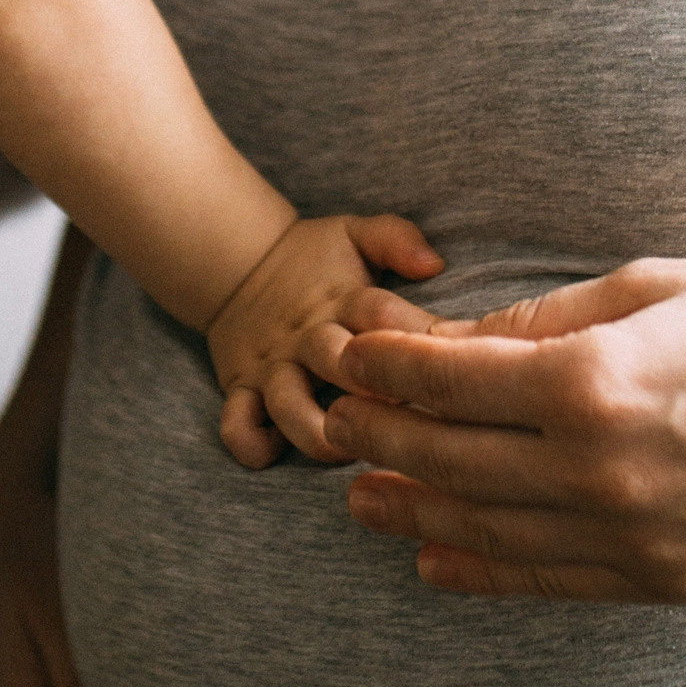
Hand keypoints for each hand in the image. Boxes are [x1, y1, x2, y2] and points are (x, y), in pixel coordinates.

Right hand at [208, 215, 443, 466]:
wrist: (235, 260)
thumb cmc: (312, 258)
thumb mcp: (352, 234)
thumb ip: (394, 238)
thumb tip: (433, 263)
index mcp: (340, 300)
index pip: (380, 313)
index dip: (415, 334)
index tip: (450, 359)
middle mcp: (306, 336)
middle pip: (335, 359)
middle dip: (368, 387)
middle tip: (404, 412)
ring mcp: (272, 365)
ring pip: (288, 404)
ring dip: (318, 429)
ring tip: (349, 447)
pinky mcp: (241, 387)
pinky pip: (237, 424)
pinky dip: (253, 444)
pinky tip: (280, 452)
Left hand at [322, 257, 685, 600]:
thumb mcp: (656, 287)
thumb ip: (545, 321)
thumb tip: (456, 339)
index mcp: (595, 381)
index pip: (449, 381)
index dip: (387, 368)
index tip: (352, 353)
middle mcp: (601, 470)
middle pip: (448, 461)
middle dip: (379, 441)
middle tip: (338, 425)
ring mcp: (632, 537)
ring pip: (484, 533)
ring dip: (411, 515)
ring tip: (360, 498)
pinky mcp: (663, 582)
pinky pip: (548, 582)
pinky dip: (481, 571)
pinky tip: (437, 560)